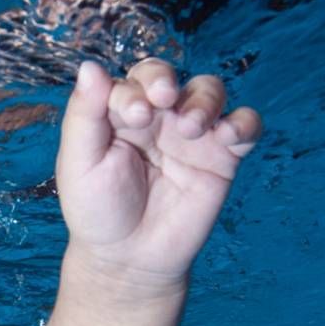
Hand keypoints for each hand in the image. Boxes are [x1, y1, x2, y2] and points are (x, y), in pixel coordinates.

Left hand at [54, 57, 262, 283]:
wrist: (129, 259)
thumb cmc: (98, 210)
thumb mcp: (80, 163)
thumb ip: (84, 115)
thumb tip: (89, 66)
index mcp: (120, 113)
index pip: (130, 82)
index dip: (134, 89)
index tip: (134, 116)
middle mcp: (156, 116)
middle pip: (168, 76)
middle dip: (165, 80)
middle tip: (162, 101)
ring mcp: (191, 134)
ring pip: (209, 92)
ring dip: (204, 99)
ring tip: (191, 126)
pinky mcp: (222, 156)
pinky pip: (244, 125)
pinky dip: (244, 122)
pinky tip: (230, 135)